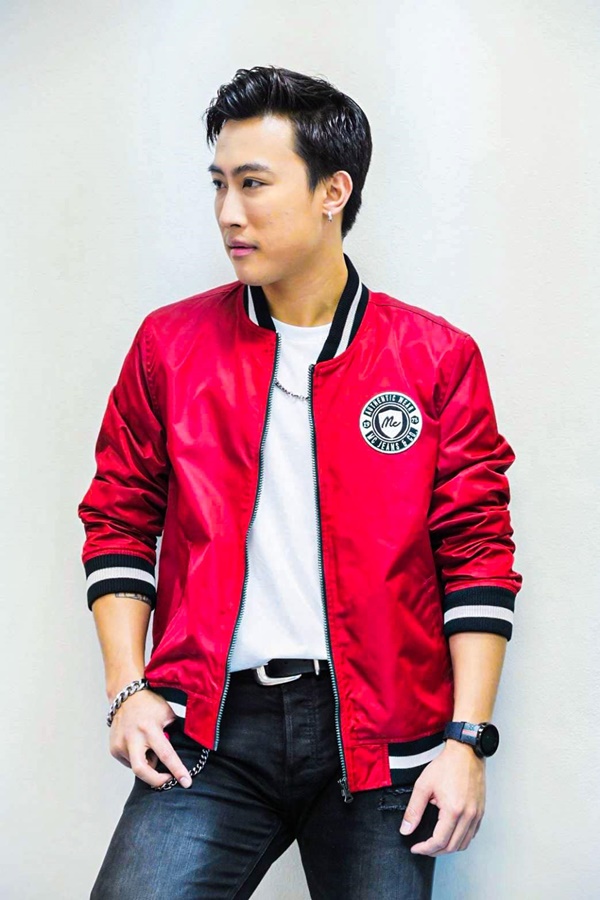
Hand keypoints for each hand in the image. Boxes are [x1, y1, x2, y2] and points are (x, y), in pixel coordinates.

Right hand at [108, 689, 192, 788]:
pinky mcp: (114, 749)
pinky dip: (138, 758)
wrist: (125, 696)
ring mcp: (120, 744)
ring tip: (150, 746)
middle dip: (156, 780)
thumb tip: (179, 751)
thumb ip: (172, 733)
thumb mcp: (167, 715)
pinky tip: (139, 745)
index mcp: (149, 729)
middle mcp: (132, 738)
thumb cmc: (149, 704)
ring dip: (148, 762)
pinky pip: (129, 762)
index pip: (166, 754)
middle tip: (168, 780)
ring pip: (137, 766)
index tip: (186, 782)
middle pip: (142, 770)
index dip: (177, 770)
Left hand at [399, 739, 484, 854]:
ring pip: (464, 843)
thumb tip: (406, 829)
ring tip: (434, 843)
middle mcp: (468, 816)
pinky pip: (472, 834)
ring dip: (448, 847)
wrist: (466, 752)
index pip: (439, 841)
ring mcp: (477, 814)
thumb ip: (413, 810)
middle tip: (422, 848)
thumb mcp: (423, 785)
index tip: (415, 848)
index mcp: (453, 810)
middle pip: (452, 847)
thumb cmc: (446, 765)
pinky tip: (450, 833)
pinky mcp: (481, 811)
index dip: (425, 849)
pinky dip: (460, 839)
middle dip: (435, 851)